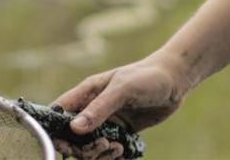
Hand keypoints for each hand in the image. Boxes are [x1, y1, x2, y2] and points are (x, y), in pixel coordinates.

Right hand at [50, 52, 187, 158]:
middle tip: (102, 146)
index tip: (63, 145)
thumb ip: (99, 109)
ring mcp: (107, 121)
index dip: (55, 129)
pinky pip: (107, 151)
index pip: (59, 111)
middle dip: (83, 147)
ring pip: (89, 146)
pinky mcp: (121, 132)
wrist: (174, 82)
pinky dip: (111, 156)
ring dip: (99, 153)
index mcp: (86, 93)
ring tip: (116, 147)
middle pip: (73, 136)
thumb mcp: (122, 90)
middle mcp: (93, 108)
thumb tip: (74, 129)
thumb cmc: (146, 78)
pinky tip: (123, 150)